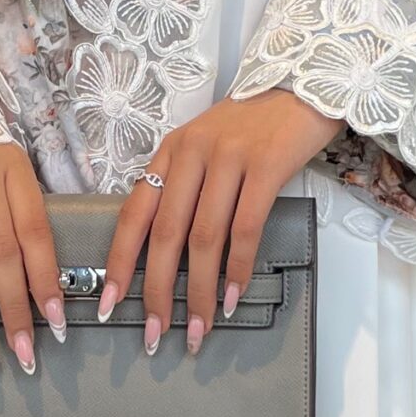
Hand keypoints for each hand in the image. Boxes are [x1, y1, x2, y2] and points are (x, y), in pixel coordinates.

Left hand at [100, 90, 339, 355]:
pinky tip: (233, 295)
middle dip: (158, 292)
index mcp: (171, 151)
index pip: (134, 215)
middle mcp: (192, 153)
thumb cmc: (255, 124)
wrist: (306, 83)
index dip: (120, 264)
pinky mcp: (266, 166)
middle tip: (157, 333)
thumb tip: (168, 253)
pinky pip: (245, 228)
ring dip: (199, 291)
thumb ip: (185, 187)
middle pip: (166, 235)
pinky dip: (238, 268)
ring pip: (204, 239)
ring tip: (200, 326)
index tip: (110, 304)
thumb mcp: (206, 146)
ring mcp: (228, 158)